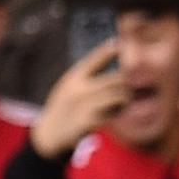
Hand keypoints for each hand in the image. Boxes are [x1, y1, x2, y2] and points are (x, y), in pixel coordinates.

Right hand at [31, 39, 129, 159]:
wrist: (50, 134)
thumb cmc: (64, 107)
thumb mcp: (68, 86)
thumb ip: (86, 76)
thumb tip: (112, 64)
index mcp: (73, 77)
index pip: (93, 58)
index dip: (107, 49)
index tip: (118, 43)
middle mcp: (78, 89)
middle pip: (115, 78)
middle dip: (125, 81)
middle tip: (127, 85)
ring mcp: (84, 105)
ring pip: (118, 95)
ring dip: (125, 97)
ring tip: (124, 99)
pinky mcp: (89, 121)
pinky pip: (113, 113)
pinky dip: (117, 111)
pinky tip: (114, 112)